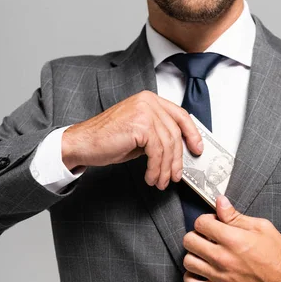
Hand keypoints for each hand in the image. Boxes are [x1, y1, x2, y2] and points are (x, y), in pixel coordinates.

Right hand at [61, 90, 203, 189]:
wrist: (82, 143)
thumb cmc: (107, 140)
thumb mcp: (139, 135)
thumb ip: (158, 136)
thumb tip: (179, 151)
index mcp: (150, 100)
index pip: (180, 115)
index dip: (192, 133)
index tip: (197, 149)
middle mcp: (148, 101)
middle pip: (175, 133)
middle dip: (177, 159)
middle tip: (175, 176)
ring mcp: (144, 111)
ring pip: (168, 145)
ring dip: (165, 168)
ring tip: (160, 181)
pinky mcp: (139, 124)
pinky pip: (157, 151)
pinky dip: (156, 168)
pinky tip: (150, 177)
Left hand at [182, 196, 280, 281]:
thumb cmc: (279, 257)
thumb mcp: (262, 228)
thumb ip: (236, 216)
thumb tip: (220, 202)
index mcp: (233, 239)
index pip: (200, 223)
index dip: (206, 220)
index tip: (213, 224)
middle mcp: (223, 257)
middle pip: (189, 240)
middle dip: (197, 235)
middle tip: (207, 238)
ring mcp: (220, 276)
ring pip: (188, 261)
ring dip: (194, 255)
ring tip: (204, 254)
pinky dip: (191, 277)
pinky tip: (200, 272)